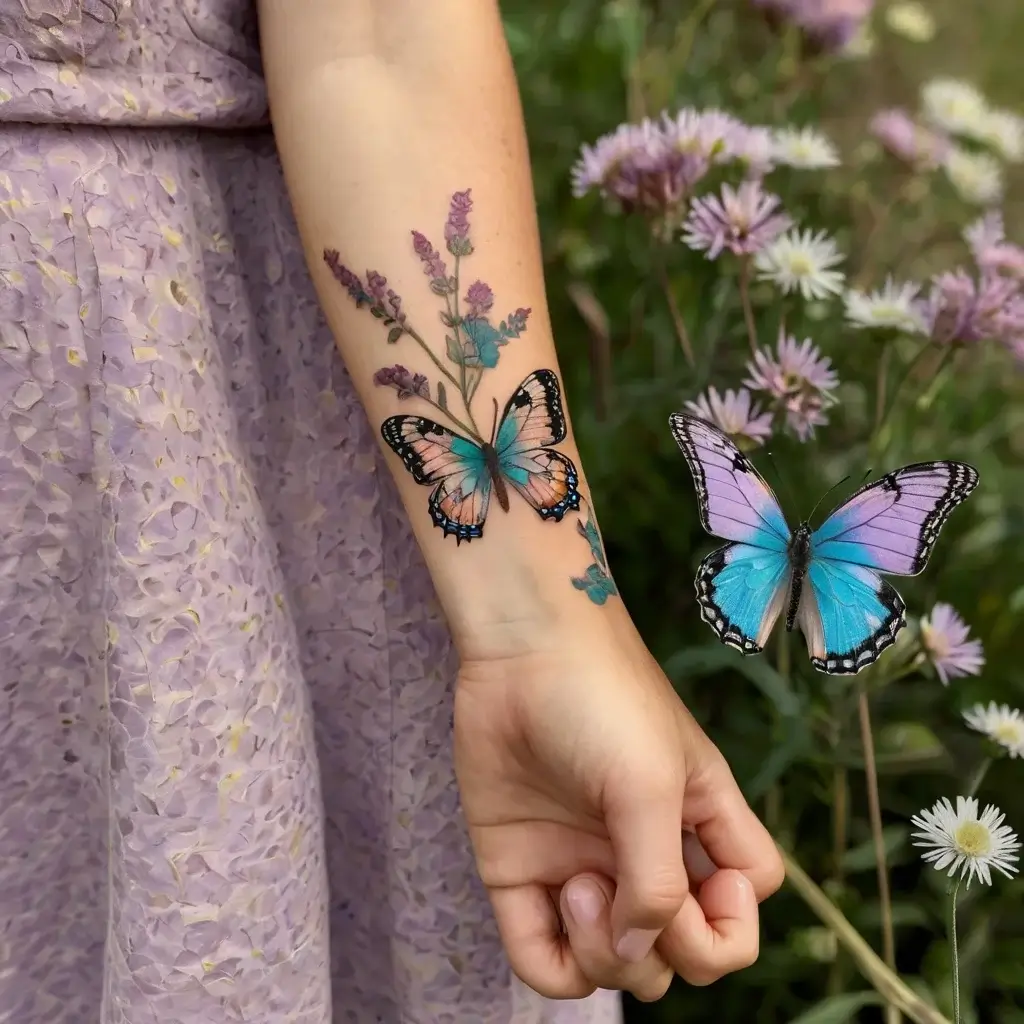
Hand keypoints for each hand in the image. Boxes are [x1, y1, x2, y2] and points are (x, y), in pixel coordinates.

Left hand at [453, 609, 783, 999]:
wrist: (519, 650)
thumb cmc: (603, 699)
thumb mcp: (652, 785)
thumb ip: (657, 880)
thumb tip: (638, 952)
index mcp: (693, 828)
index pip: (737, 916)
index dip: (729, 928)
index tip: (705, 883)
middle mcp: (640, 855)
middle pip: (678, 957)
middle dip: (659, 951)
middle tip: (624, 889)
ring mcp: (582, 866)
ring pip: (615, 968)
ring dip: (604, 956)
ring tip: (576, 882)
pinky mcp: (522, 871)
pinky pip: (541, 957)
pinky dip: (551, 962)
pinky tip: (554, 900)